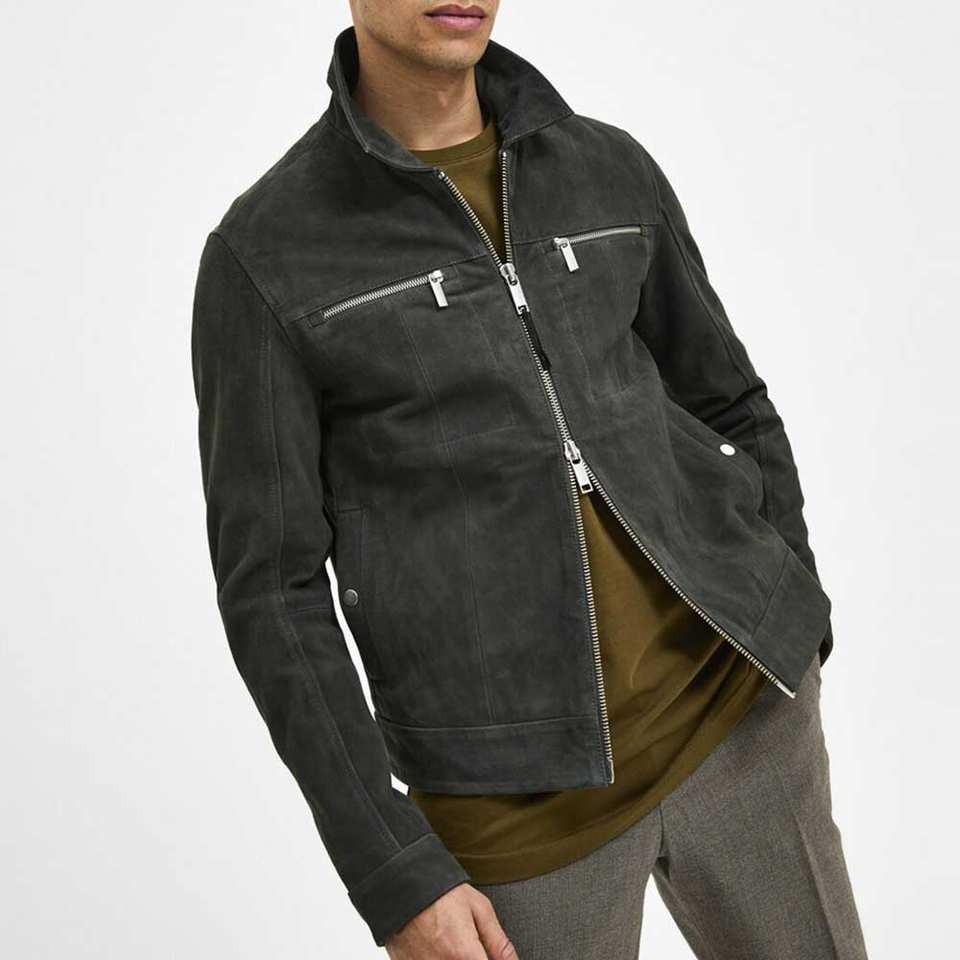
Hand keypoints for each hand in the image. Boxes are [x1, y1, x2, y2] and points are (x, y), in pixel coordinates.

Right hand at [385, 883, 517, 958]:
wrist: (401, 883)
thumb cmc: (441, 892)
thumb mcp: (479, 908)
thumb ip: (498, 942)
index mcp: (464, 955)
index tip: (484, 953)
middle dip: (472, 957)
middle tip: (466, 942)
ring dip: (453, 957)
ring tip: (450, 941)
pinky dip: (437, 958)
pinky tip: (436, 945)